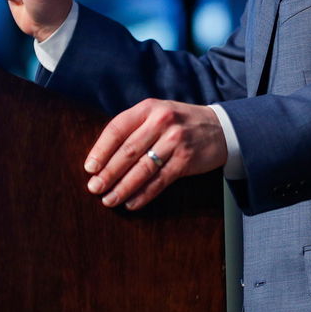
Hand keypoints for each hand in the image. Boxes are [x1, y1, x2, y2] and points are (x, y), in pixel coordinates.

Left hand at [83, 99, 227, 210]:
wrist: (221, 128)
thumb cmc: (181, 123)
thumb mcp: (158, 114)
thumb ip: (135, 128)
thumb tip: (102, 158)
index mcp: (149, 108)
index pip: (117, 128)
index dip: (101, 149)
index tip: (89, 168)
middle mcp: (162, 121)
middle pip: (128, 151)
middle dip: (108, 173)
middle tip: (94, 188)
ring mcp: (176, 141)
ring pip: (142, 168)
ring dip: (123, 187)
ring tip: (109, 200)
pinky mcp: (186, 160)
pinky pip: (160, 180)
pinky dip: (144, 194)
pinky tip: (132, 203)